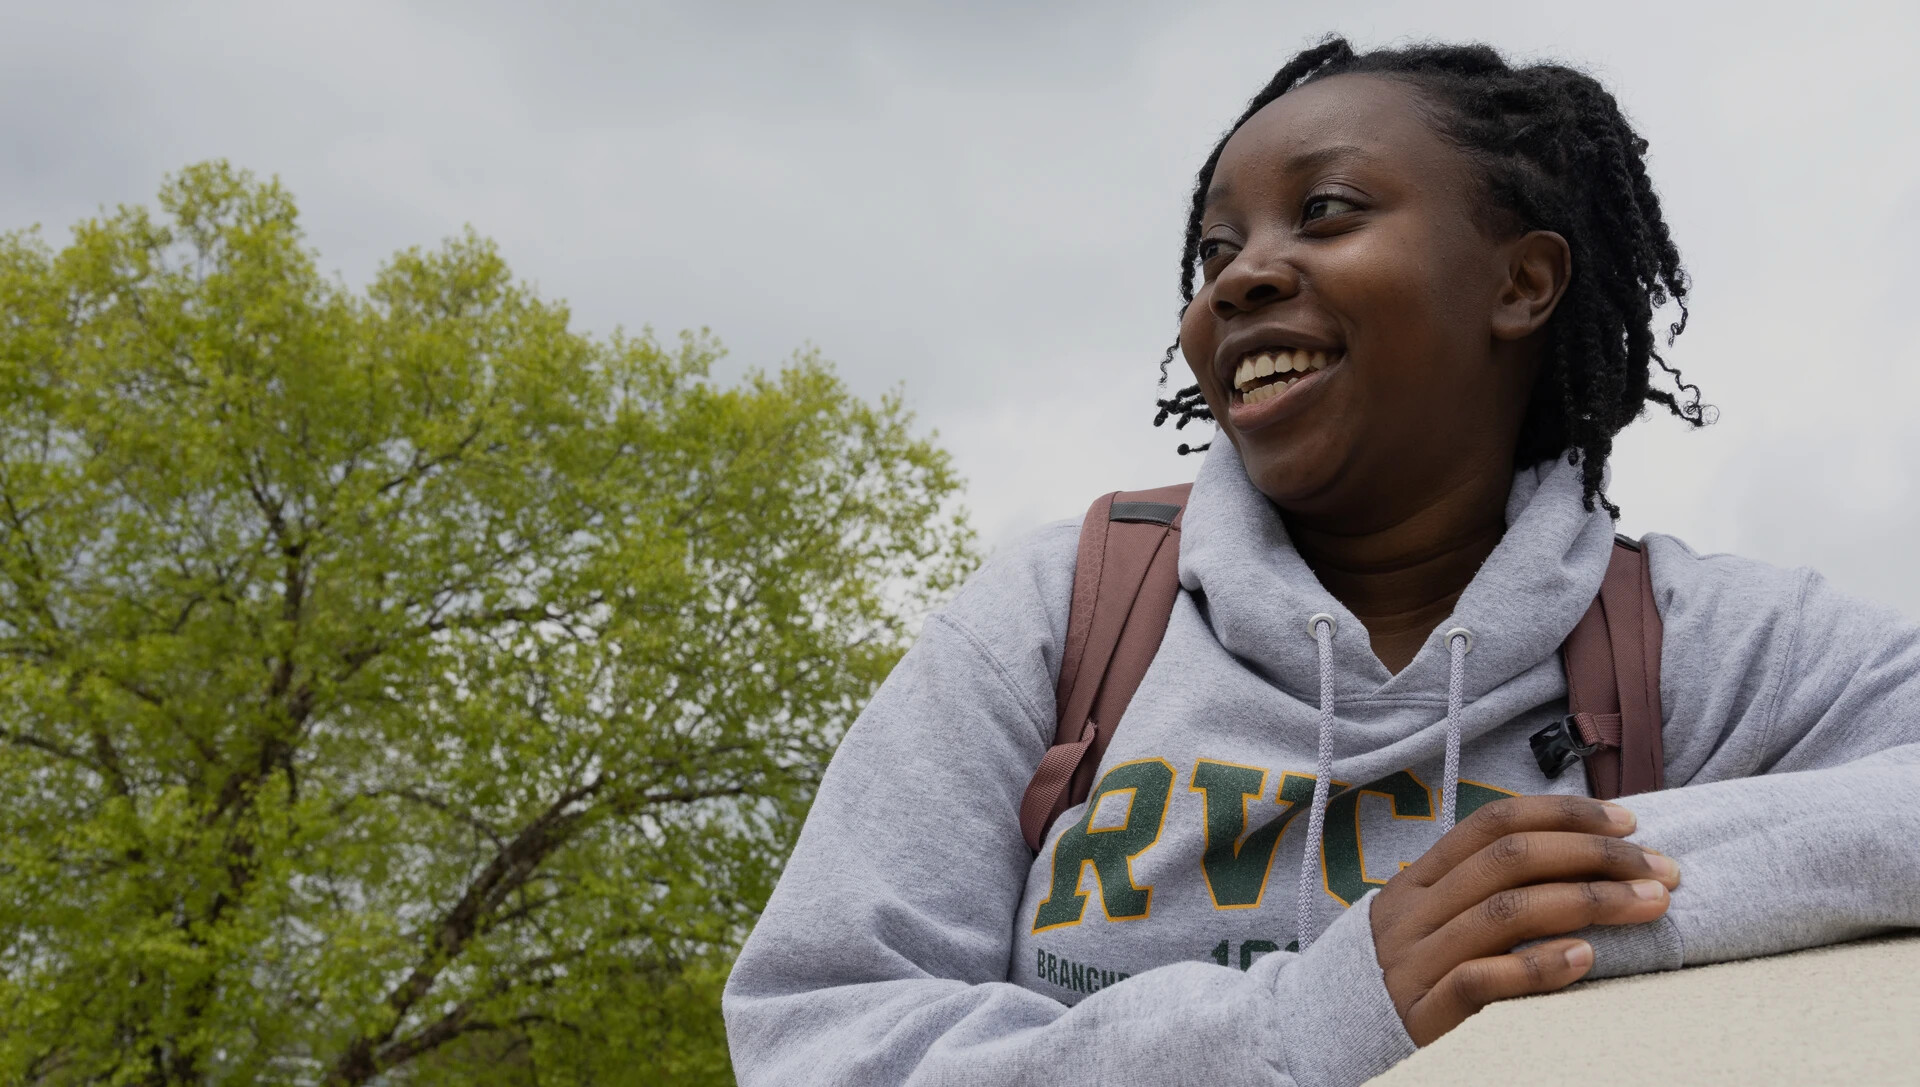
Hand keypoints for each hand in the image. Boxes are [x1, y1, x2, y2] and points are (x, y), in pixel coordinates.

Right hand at [1369, 795, 1680, 1045]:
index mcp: (1417, 881)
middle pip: (1510, 860)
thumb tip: (1575, 856)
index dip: (1563, 815)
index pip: (1492, 824)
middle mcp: (1412, 912)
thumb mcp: (1431, 922)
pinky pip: (1481, 981)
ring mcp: (1413, 962)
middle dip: (1594, 856)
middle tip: (1660, 869)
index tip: (1628, 822)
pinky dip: (1537, 966)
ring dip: (1588, 902)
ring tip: (1648, 905)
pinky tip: (1585, 958)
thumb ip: (1481, 891)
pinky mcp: (1421, 1014)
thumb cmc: (1409, 977)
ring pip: (1504, 913)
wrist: (1336, 1039)